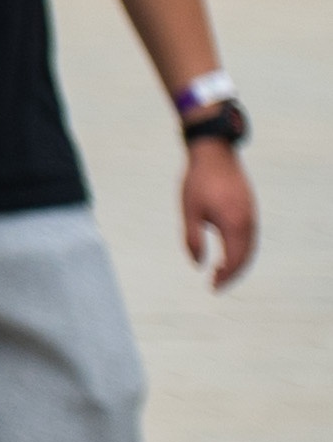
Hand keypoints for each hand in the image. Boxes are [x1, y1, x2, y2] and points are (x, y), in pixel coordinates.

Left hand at [180, 136, 255, 288]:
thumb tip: (198, 264)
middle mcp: (248, 222)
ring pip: (250, 248)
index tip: (212, 288)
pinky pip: (250, 237)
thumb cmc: (197, 182)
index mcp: (234, 224)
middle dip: (232, 275)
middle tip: (215, 286)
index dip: (225, 277)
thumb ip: (192, 239)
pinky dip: (241, 250)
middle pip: (245, 257)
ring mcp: (252, 215)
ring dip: (238, 263)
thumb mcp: (189, 212)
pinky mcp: (250, 209)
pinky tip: (227, 254)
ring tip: (220, 273)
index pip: (234, 260)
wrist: (214, 153)